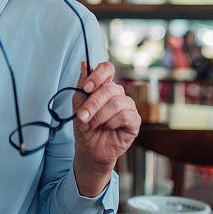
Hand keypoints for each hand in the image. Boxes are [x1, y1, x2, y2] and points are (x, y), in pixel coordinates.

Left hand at [72, 61, 140, 194]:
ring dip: (100, 116)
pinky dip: (112, 123)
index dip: (98, 75)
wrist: (89, 149)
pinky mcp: (134, 121)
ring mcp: (128, 107)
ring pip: (117, 103)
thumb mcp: (78, 104)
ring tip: (91, 125)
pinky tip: (107, 128)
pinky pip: (125, 116)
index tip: (86, 88)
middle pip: (110, 88)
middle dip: (93, 103)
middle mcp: (118, 94)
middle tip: (82, 116)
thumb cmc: (85, 126)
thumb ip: (82, 85)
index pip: (107, 68)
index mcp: (105, 86)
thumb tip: (84, 64)